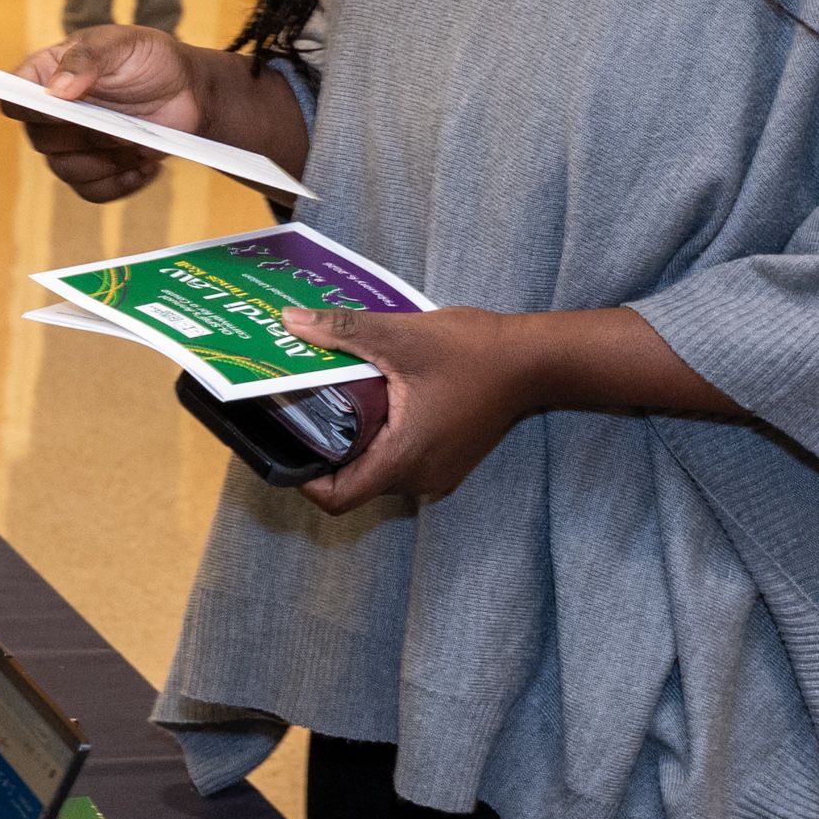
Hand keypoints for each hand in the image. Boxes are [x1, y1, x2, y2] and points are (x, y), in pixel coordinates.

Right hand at [4, 25, 201, 201]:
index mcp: (46, 74)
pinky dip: (120, 183)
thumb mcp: (120, 44)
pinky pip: (92, 192)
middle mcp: (52, 113)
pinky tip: (145, 164)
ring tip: (139, 142)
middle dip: (84, 135)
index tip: (58, 110)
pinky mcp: (95, 169)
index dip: (26, 108)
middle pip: (39, 141)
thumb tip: (56, 89)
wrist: (187, 90)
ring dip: (107, 161)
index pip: (12, 97)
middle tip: (120, 125)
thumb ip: (86, 58)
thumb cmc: (149, 58)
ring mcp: (72, 144)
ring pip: (66, 171)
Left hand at [276, 305, 536, 514]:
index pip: (337, 497)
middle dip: (325, 450)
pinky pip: (401, 458)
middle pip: (354, 481)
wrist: (535, 360)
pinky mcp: (448, 458)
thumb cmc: (473, 352)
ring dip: (355, 441)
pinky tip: (374, 399)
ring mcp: (437, 471)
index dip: (303, 480)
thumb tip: (290, 320)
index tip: (284, 445)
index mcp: (402, 459)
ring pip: (377, 469)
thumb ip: (343, 330)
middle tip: (301, 410)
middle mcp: (418, 477)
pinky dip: (381, 437)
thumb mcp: (401, 335)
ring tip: (335, 399)